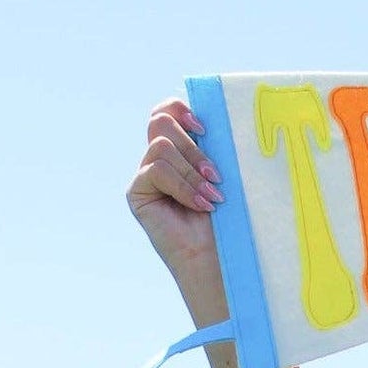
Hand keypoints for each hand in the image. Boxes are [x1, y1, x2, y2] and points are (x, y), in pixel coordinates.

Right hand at [126, 98, 225, 305]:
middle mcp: (159, 158)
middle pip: (161, 122)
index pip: (167, 112)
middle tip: (217, 176)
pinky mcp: (137, 191)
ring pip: (161, 146)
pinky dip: (182, 186)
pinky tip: (200, 206)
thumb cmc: (230, 220)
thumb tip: (213, 117)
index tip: (206, 130)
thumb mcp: (225, 176)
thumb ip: (213, 147)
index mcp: (180, 149)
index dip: (181, 110)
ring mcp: (146, 174)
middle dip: (194, 148)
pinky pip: (156, 170)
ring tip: (213, 197)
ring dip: (192, 172)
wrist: (219, 257)